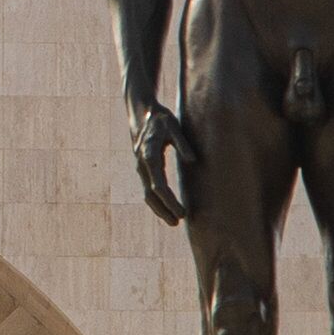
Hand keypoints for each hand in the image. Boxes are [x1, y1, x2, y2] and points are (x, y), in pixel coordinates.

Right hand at [130, 102, 195, 226]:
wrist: (140, 111)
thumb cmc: (159, 117)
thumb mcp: (173, 125)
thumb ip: (182, 143)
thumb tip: (193, 160)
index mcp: (149, 156)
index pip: (158, 186)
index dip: (170, 202)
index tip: (181, 213)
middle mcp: (142, 165)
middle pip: (150, 195)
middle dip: (163, 210)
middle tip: (177, 223)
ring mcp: (140, 167)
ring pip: (146, 194)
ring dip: (159, 209)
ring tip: (173, 221)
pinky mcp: (142, 167)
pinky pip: (147, 188)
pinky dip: (155, 201)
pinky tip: (165, 207)